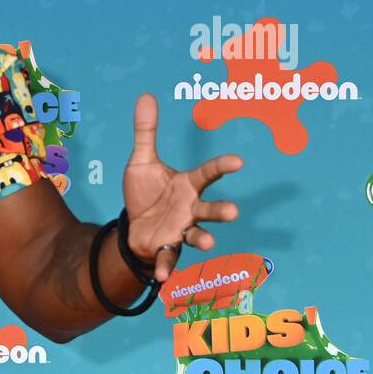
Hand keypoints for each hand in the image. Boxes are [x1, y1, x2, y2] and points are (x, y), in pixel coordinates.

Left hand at [122, 92, 242, 282]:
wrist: (133, 225)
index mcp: (188, 185)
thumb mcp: (141, 161)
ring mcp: (180, 230)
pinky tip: (162, 278)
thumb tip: (145, 95)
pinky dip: (165, 268)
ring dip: (203, 240)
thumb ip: (146, 132)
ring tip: (209, 245)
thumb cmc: (146, 193)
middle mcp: (190, 209)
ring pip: (197, 235)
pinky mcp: (165, 247)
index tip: (239, 161)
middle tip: (234, 212)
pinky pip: (168, 258)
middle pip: (210, 209)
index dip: (223, 167)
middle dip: (221, 211)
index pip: (208, 173)